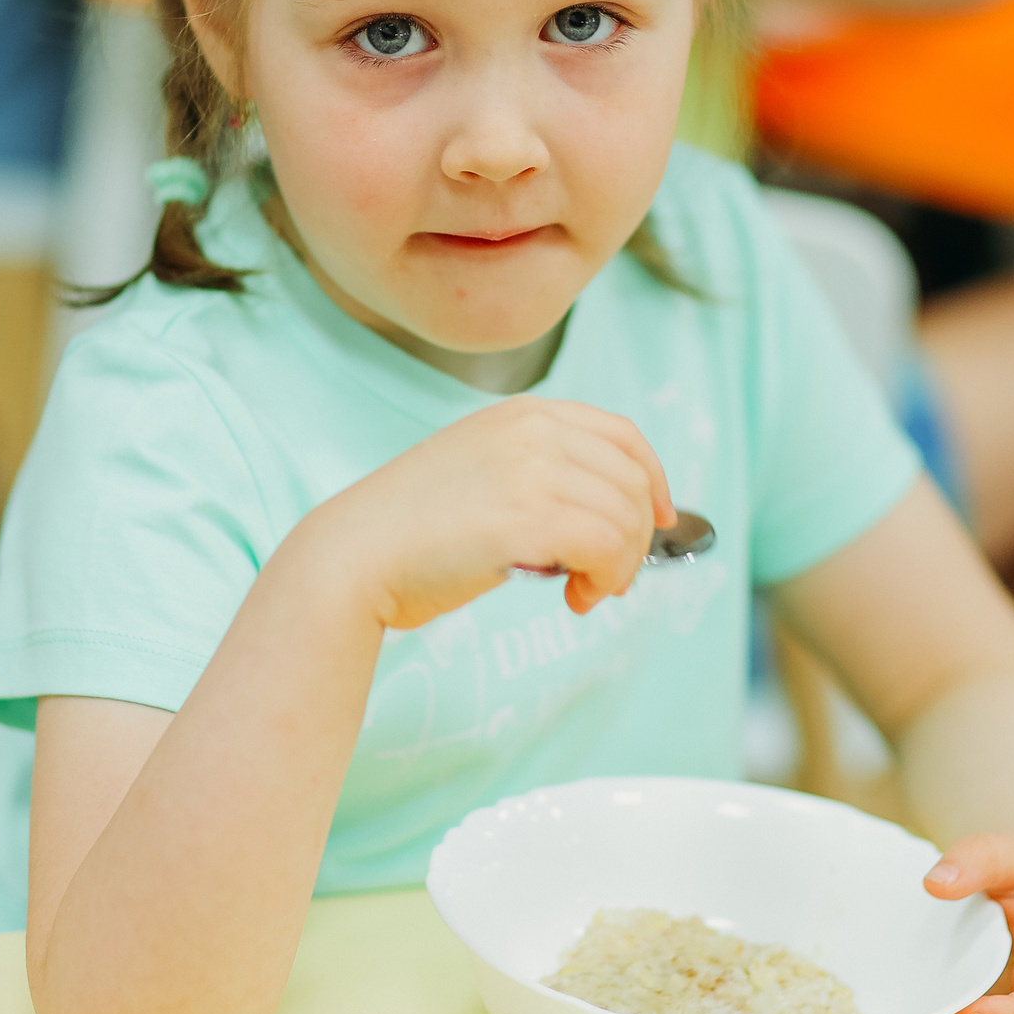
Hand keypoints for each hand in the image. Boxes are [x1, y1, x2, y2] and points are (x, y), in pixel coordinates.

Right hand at [311, 396, 674, 629]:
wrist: (353, 557)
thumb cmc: (412, 534)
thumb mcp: (483, 475)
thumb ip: (541, 477)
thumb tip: (616, 517)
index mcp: (522, 414)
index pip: (621, 434)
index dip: (654, 479)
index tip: (660, 520)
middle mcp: (533, 430)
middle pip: (632, 481)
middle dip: (635, 539)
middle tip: (605, 580)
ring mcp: (531, 468)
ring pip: (626, 520)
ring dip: (619, 568)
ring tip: (582, 593)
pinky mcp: (528, 516)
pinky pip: (608, 549)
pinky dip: (606, 581)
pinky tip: (573, 600)